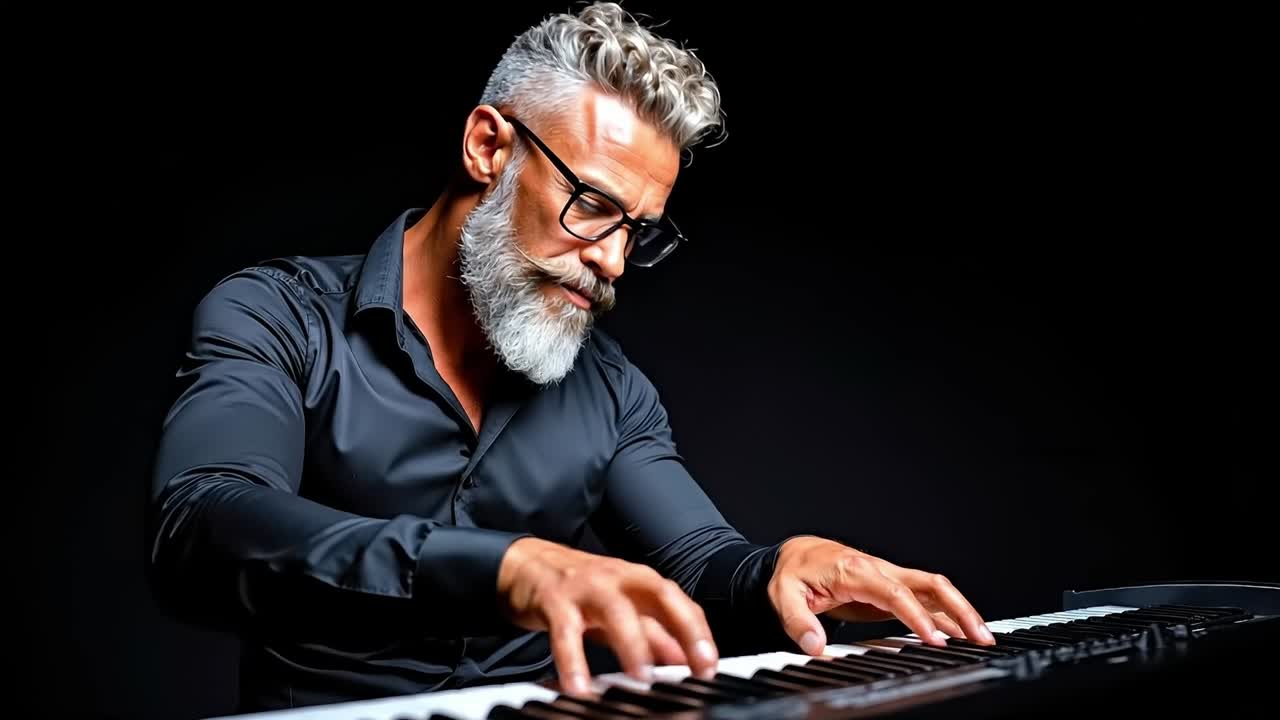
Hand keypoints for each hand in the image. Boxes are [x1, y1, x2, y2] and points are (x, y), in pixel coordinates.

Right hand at [497, 537, 718, 695]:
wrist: (528, 565)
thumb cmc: (582, 588)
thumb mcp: (622, 608)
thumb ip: (653, 633)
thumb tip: (687, 660)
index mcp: (640, 581)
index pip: (680, 602)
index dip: (699, 633)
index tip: (710, 665)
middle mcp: (619, 578)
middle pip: (660, 595)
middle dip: (682, 628)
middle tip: (694, 666)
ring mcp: (587, 587)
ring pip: (615, 610)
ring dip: (631, 644)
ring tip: (642, 677)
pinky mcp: (554, 600)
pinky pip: (565, 632)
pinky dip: (573, 660)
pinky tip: (578, 687)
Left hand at [767, 536, 993, 654]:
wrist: (796, 553)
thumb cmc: (793, 571)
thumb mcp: (783, 595)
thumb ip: (798, 621)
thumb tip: (815, 646)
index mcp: (855, 570)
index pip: (895, 593)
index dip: (918, 616)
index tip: (935, 640)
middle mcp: (878, 569)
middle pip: (929, 583)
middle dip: (958, 608)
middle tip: (979, 636)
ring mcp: (888, 576)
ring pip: (934, 588)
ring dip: (960, 610)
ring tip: (982, 637)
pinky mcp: (891, 587)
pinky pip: (925, 597)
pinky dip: (946, 613)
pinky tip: (960, 631)